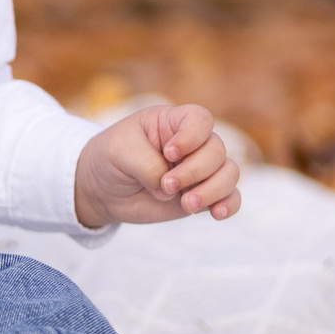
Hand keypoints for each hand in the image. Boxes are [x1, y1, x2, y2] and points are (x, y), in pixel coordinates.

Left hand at [73, 104, 241, 227]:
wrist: (103, 189)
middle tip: (166, 185)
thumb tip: (170, 191)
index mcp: (172, 122)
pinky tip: (216, 214)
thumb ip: (147, 166)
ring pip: (229, 174)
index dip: (192, 137)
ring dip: (212, 190)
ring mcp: (200, 170)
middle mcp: (193, 144)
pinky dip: (228, 205)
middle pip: (216, 150)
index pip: (200, 119)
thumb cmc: (111, 158)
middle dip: (194, 171)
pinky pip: (230, 197)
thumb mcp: (120, 152)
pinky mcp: (202, 195)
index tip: (168, 153)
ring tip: (186, 205)